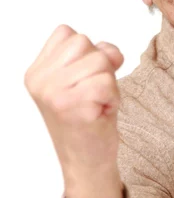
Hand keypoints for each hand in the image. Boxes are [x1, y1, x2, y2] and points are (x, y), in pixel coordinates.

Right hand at [25, 25, 124, 197]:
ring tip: (96, 103)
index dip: (87, 52)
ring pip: (100, 60)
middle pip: (85, 42)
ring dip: (108, 82)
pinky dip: (113, 97)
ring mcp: (53, 93)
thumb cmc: (87, 118)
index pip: (68, 33)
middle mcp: (40, 80)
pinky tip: (101, 112)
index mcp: (36, 71)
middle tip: (92, 94)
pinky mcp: (72, 106)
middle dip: (100, 66)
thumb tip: (110, 52)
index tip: (82, 80)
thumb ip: (91, 55)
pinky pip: (108, 82)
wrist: (86, 164)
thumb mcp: (80, 79)